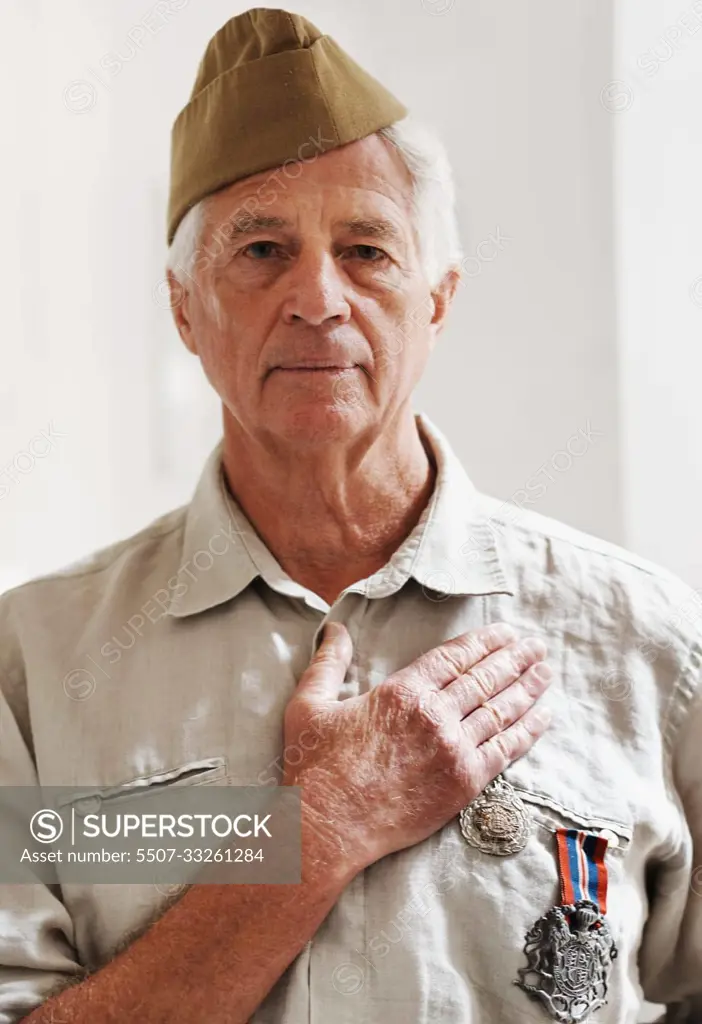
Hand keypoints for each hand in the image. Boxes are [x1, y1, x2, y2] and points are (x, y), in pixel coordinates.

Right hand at [283, 622, 552, 870]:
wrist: (326, 827)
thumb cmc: (313, 768)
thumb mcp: (309, 704)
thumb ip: (329, 662)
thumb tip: (336, 628)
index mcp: (401, 691)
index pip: (454, 657)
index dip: (483, 642)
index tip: (504, 633)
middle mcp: (433, 715)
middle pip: (484, 678)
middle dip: (514, 658)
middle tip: (536, 646)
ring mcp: (452, 749)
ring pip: (500, 710)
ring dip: (527, 688)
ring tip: (545, 672)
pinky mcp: (464, 783)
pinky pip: (506, 750)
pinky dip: (528, 730)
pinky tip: (544, 715)